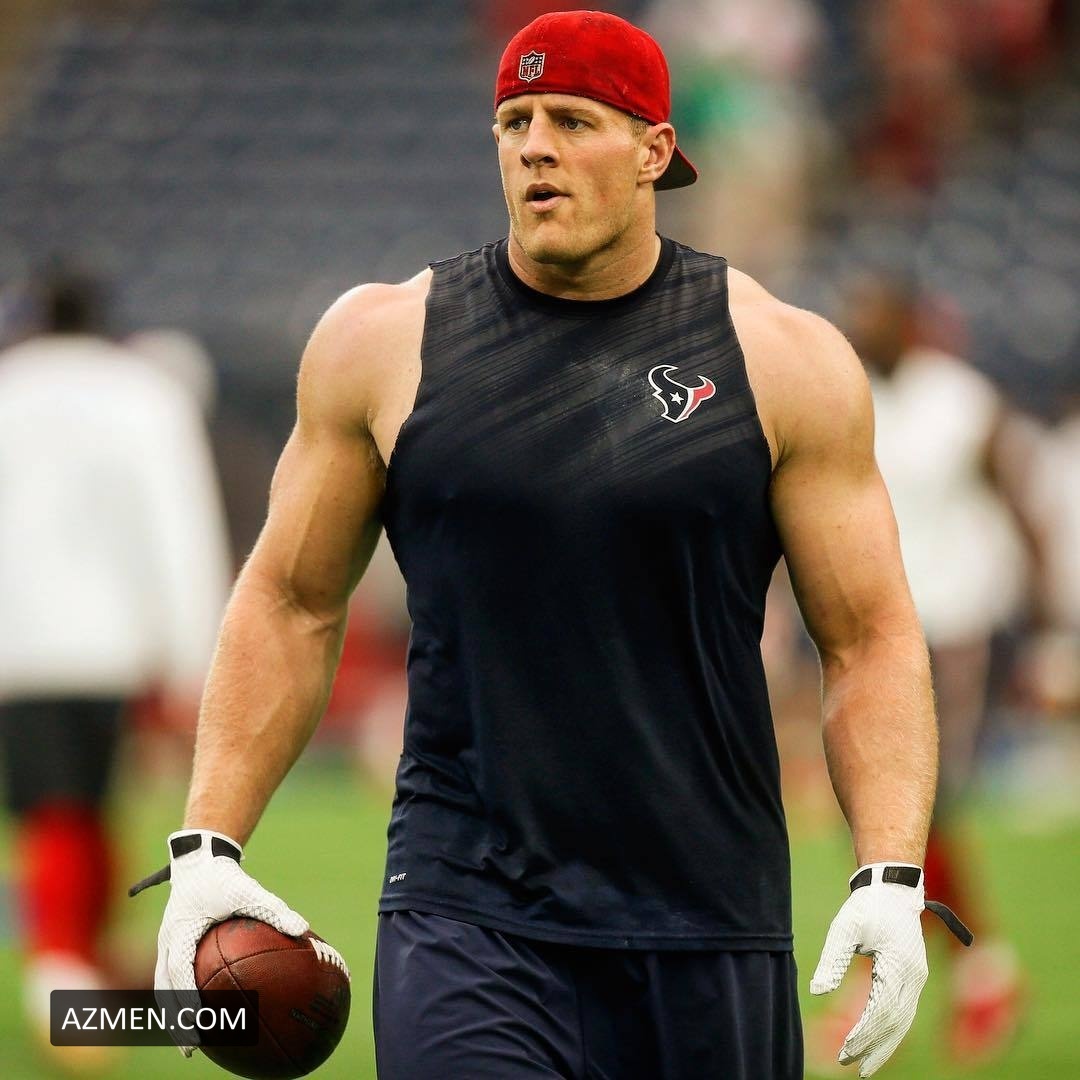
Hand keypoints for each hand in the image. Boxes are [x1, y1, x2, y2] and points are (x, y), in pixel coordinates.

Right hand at [138, 829, 307, 1056]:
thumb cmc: (222, 875)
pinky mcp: (173, 944)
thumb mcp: (248, 889)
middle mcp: (167, 942)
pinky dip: (181, 995)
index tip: (201, 1024)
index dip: (187, 1000)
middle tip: (192, 1048)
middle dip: (176, 1020)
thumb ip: (273, 909)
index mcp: (180, 932)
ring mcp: (166, 944)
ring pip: (164, 986)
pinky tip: (203, 1007)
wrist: (200, 858)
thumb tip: (302, 930)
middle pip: (164, 989)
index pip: (179, 973)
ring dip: (175, 1013)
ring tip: (193, 1040)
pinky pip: (172, 975)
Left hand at [810, 863, 936, 1076]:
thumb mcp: (844, 928)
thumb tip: (817, 991)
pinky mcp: (913, 976)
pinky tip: (877, 1041)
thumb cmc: (867, 907)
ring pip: (903, 1021)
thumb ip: (832, 960)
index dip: (864, 1034)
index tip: (845, 1051)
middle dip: (874, 1047)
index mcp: (898, 966)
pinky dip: (891, 1030)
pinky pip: (904, 1011)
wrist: (892, 889)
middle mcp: (913, 977)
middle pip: (896, 1023)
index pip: (882, 1011)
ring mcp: (917, 978)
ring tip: (864, 1065)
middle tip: (850, 1065)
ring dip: (884, 1044)